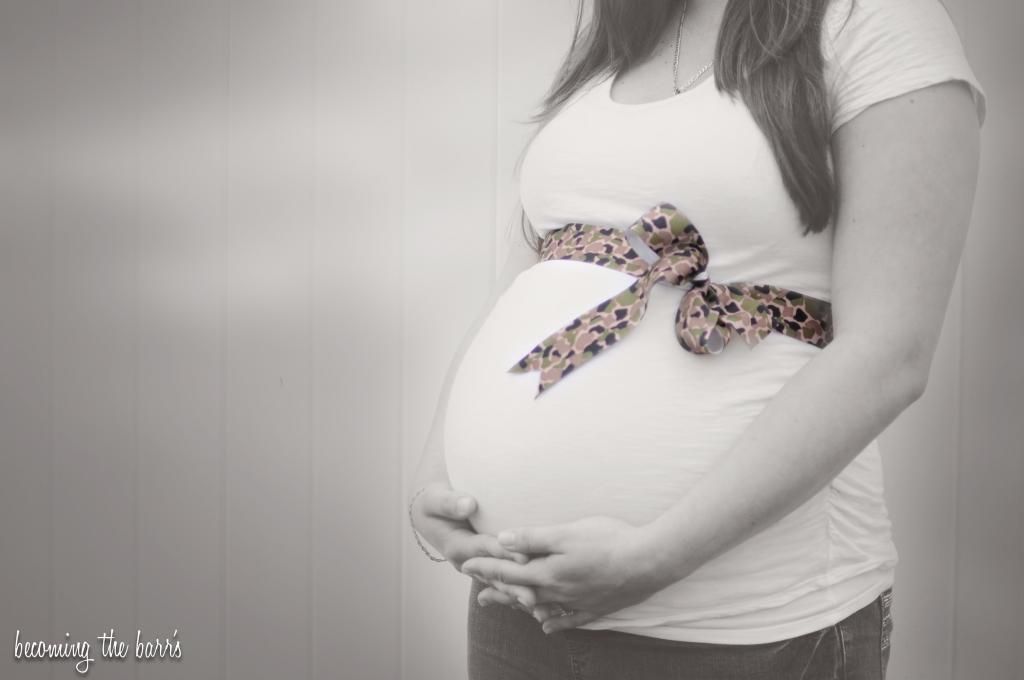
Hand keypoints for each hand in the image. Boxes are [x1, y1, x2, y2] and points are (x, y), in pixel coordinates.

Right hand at [409, 483, 532, 608]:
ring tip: (541, 612)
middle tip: (534, 599)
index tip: (525, 559)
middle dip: (514, 588)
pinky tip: (543, 609)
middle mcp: (468, 563)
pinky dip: (522, 595)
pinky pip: (505, 585)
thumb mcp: (435, 500)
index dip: (503, 554)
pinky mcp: (487, 571)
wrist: (430, 516)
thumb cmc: (434, 504)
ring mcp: (478, 570)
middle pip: (495, 576)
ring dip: (520, 598)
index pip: (483, 549)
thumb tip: (468, 504)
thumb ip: (450, 503)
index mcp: (456, 546)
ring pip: (501, 586)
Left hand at [461, 516, 672, 633]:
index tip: (467, 566)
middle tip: (479, 594)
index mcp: (548, 572)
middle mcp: (559, 592)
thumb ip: (533, 538)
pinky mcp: (597, 607)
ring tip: (508, 606)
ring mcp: (578, 602)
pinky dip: (555, 622)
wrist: (650, 560)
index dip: (486, 567)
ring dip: (522, 606)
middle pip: (521, 593)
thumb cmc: (609, 540)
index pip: (509, 571)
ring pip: (542, 607)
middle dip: (498, 591)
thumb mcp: (566, 532)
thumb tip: (502, 541)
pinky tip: (546, 626)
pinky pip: (570, 620)